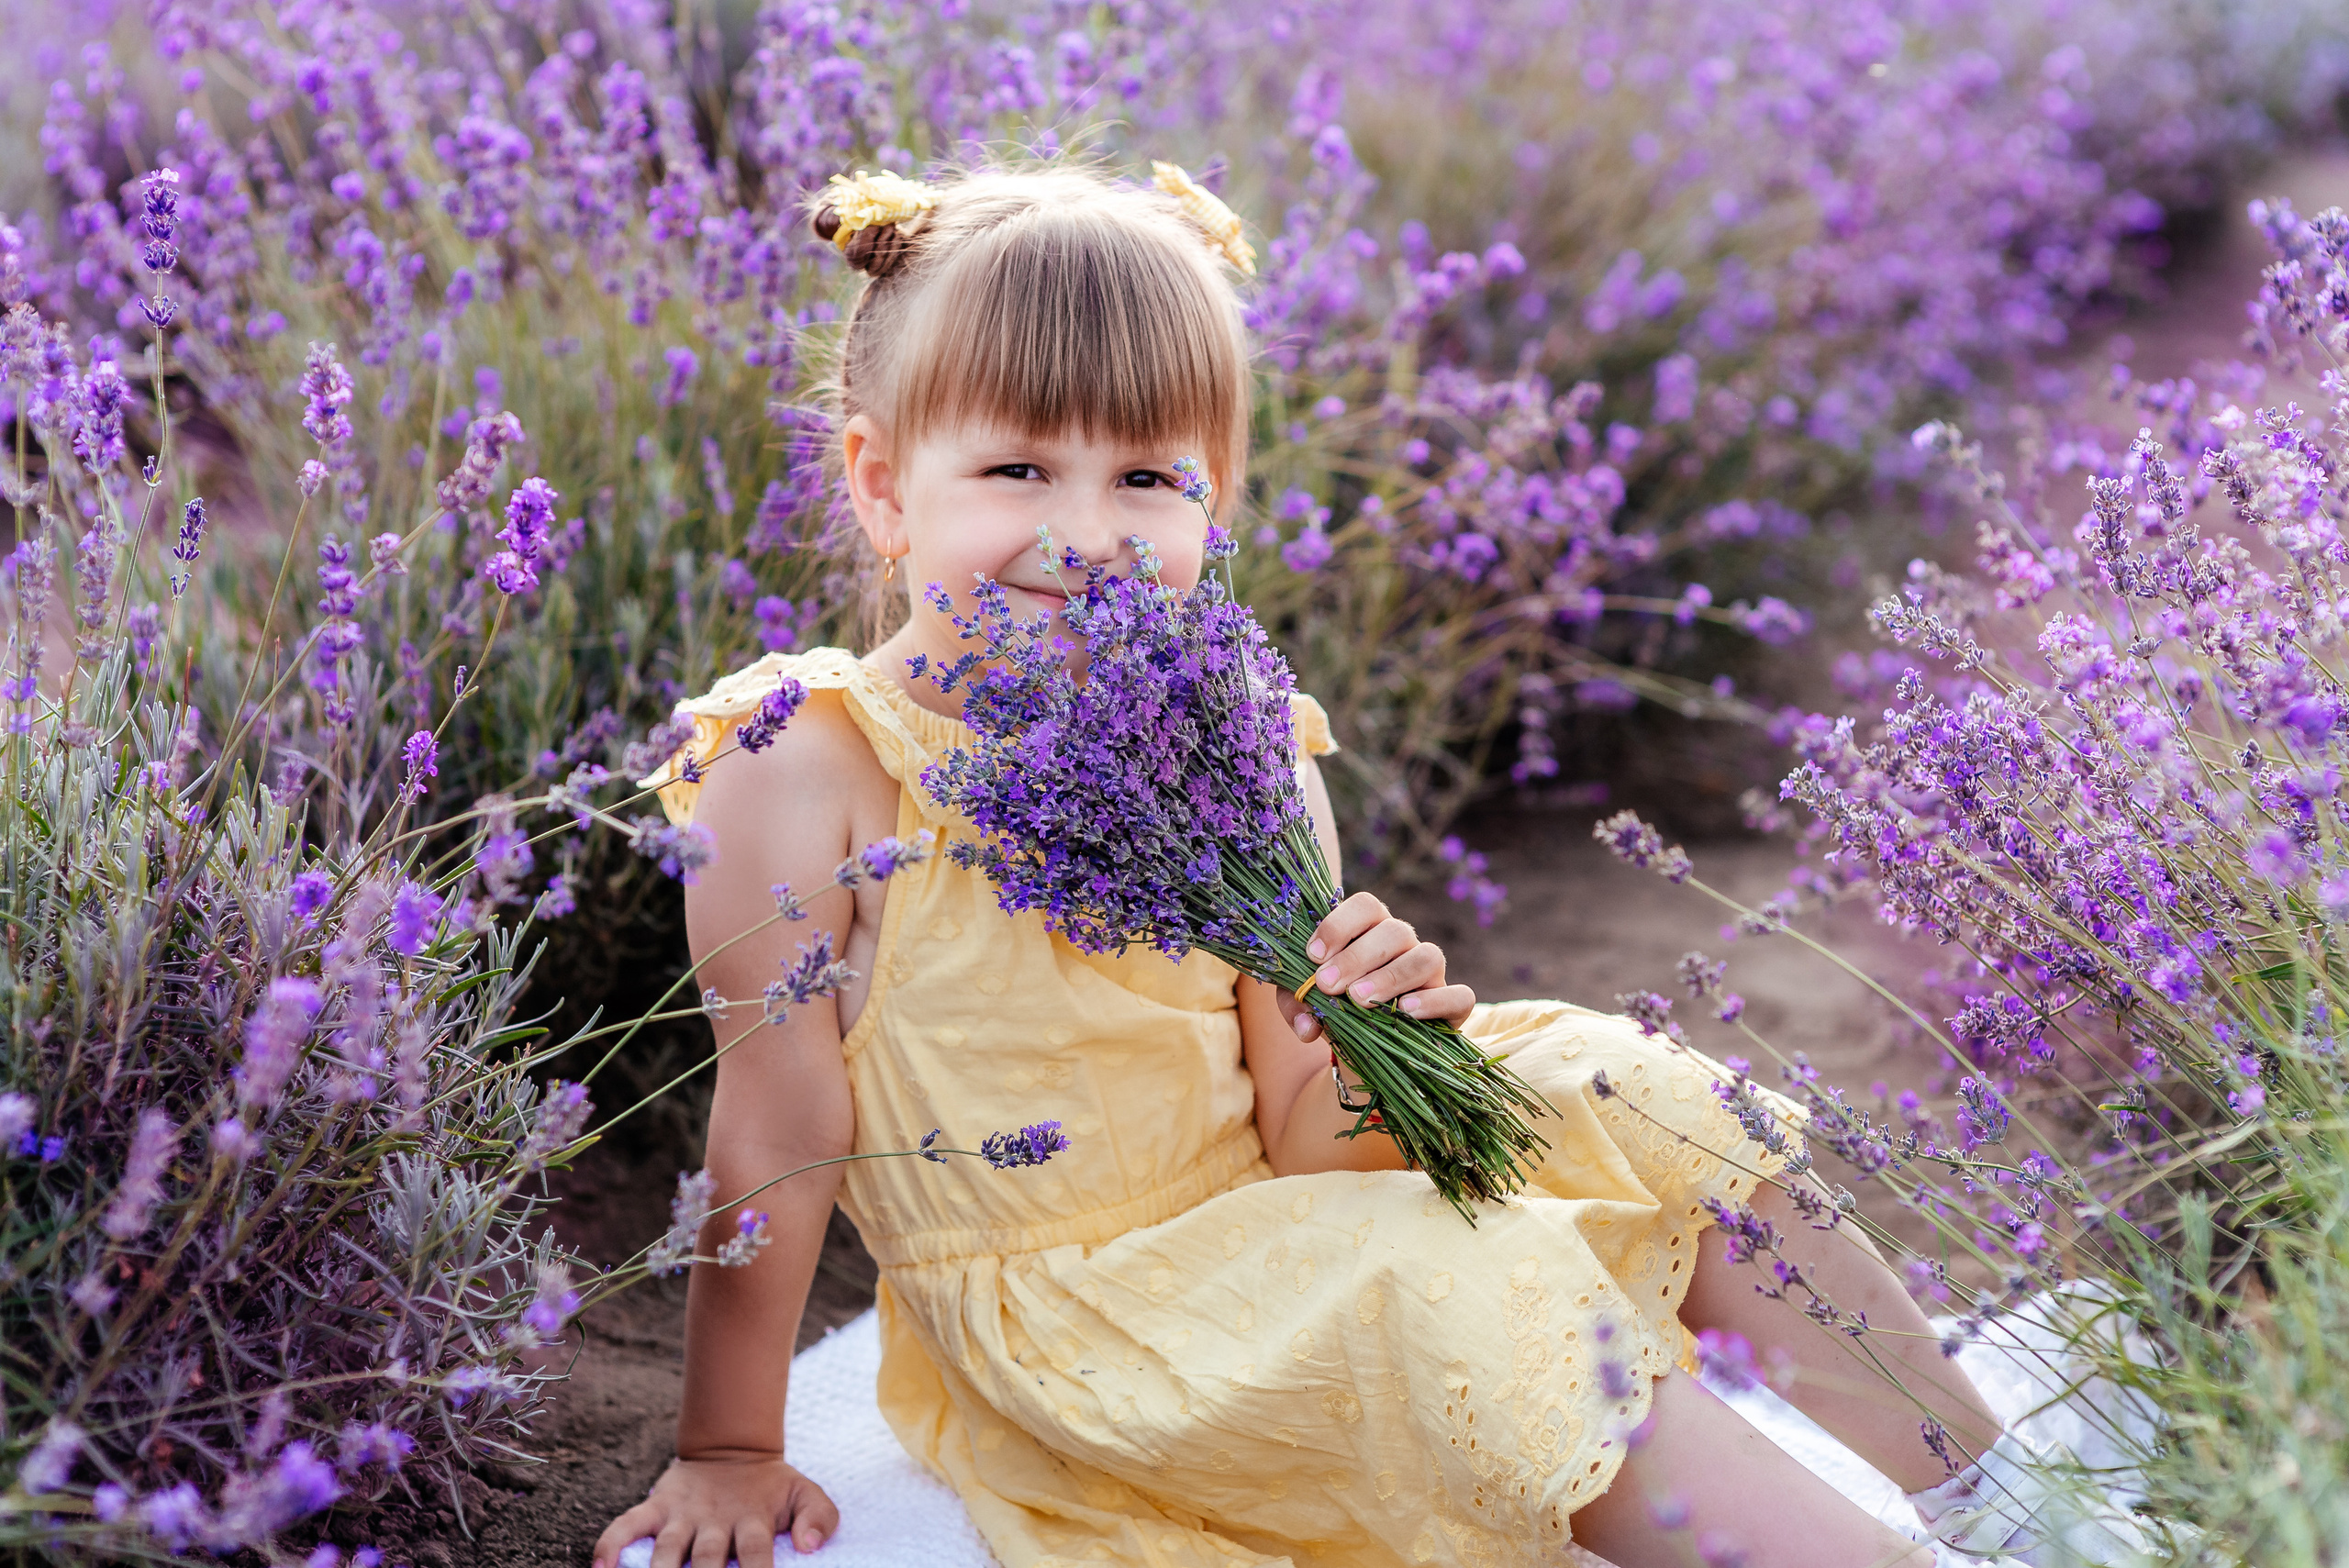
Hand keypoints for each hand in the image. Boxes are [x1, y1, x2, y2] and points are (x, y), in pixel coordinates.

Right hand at [593, 1451, 838, 1567]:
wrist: (734, 1450)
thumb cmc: (771, 1488)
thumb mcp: (805, 1494)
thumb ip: (819, 1517)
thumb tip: (809, 1546)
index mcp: (754, 1520)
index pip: (757, 1553)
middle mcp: (716, 1521)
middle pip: (708, 1560)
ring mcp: (683, 1515)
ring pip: (667, 1550)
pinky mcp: (657, 1507)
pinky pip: (628, 1524)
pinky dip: (611, 1543)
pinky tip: (601, 1567)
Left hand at [1277, 891, 1475, 1042]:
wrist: (1364, 1050)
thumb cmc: (1335, 1012)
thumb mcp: (1307, 1004)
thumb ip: (1297, 1006)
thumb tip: (1306, 1024)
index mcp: (1370, 930)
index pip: (1365, 905)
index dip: (1339, 924)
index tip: (1313, 955)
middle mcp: (1405, 944)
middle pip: (1394, 931)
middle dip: (1356, 957)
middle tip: (1328, 985)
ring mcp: (1431, 973)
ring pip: (1428, 956)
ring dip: (1392, 977)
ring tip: (1359, 1000)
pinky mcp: (1452, 1005)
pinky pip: (1460, 996)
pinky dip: (1435, 1002)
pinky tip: (1406, 1013)